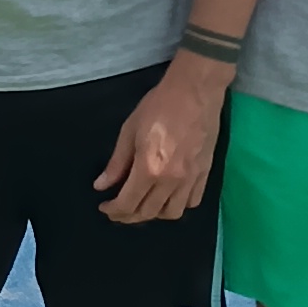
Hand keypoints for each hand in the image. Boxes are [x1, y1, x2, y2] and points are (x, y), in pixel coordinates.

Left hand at [96, 51, 229, 224]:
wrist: (195, 91)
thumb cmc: (159, 105)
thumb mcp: (129, 130)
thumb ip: (116, 162)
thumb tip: (102, 186)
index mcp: (149, 169)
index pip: (128, 204)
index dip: (113, 210)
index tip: (105, 207)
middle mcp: (171, 180)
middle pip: (148, 213)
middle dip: (129, 215)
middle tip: (118, 209)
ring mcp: (191, 178)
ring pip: (172, 213)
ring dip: (154, 214)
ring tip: (143, 204)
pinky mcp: (205, 173)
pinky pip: (193, 201)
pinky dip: (178, 205)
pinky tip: (168, 196)